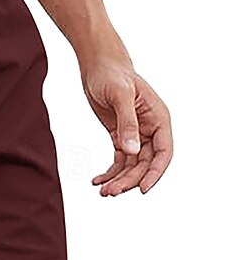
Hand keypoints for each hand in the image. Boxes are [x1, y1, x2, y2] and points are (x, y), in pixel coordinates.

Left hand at [82, 59, 172, 195]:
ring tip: (102, 191)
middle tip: (110, 193)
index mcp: (159, 119)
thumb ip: (127, 124)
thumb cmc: (112, 75)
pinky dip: (109, 172)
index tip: (142, 189)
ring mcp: (135, 134)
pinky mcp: (119, 136)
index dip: (155, 173)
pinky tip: (97, 181)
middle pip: (144, 164)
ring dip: (118, 180)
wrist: (98, 66)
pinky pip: (119, 160)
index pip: (163, 153)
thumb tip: (131, 150)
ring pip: (131, 165)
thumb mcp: (120, 96)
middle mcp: (150, 129)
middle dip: (129, 180)